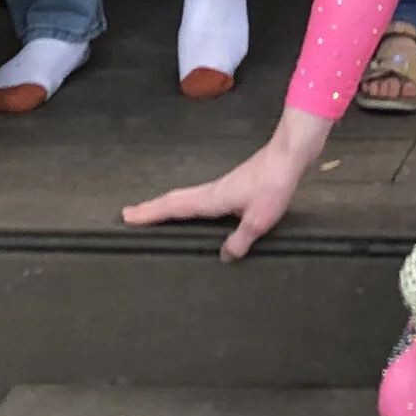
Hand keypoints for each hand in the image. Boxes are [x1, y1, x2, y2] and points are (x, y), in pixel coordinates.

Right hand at [122, 106, 329, 261]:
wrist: (287, 158)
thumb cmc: (272, 187)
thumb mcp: (258, 220)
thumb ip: (239, 240)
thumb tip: (223, 257)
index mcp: (211, 199)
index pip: (174, 208)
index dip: (151, 214)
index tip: (127, 217)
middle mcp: (210, 192)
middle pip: (174, 200)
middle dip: (150, 208)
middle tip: (128, 214)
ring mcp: (220, 188)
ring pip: (185, 197)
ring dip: (165, 205)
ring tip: (152, 214)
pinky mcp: (231, 187)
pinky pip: (198, 197)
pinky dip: (184, 203)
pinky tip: (192, 210)